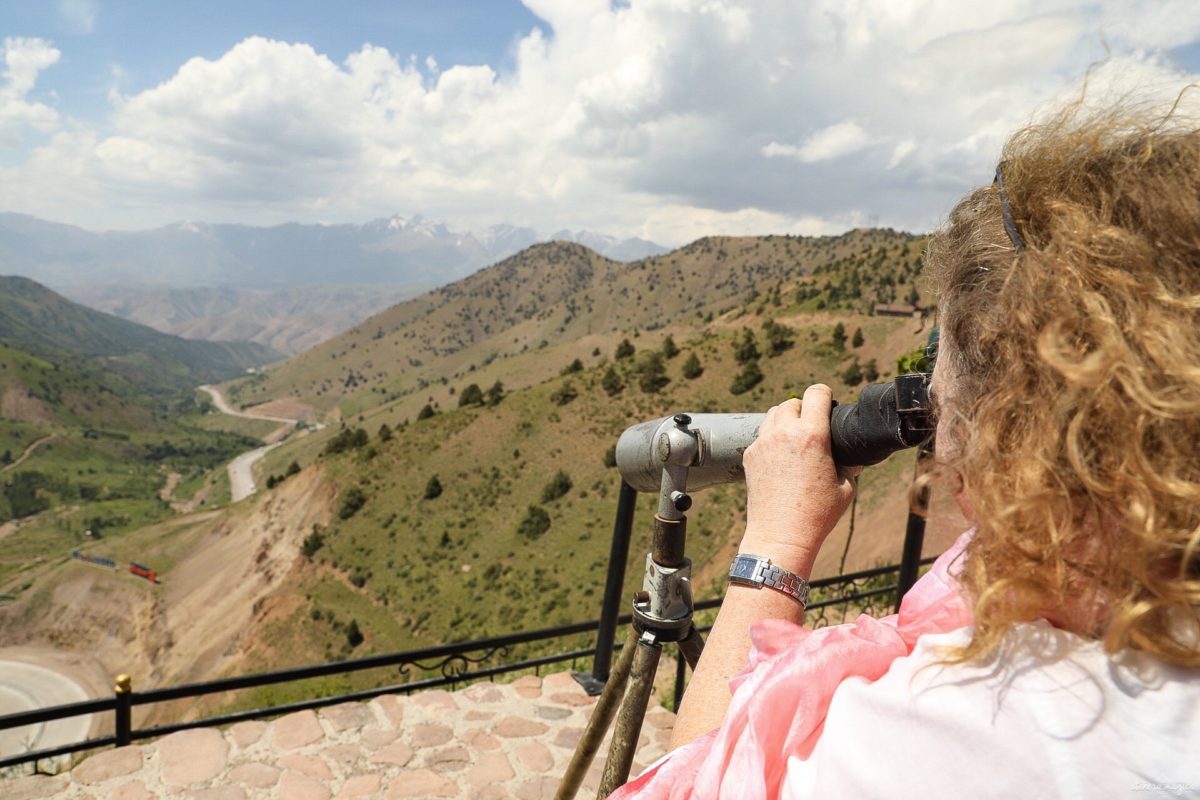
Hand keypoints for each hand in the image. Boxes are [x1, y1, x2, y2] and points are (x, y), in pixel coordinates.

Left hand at [741, 384, 859, 573]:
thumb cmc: (817, 514)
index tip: (829, 403)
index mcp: (812, 435)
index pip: (816, 393)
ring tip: (796, 437)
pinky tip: (782, 456)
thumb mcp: (846, 487)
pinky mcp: (749, 456)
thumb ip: (849, 463)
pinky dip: (772, 438)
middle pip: (792, 402)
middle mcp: (784, 433)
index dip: (825, 395)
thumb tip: (852, 455)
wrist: (780, 535)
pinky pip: (762, 435)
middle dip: (804, 409)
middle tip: (813, 425)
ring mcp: (763, 443)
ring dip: (786, 419)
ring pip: (773, 415)